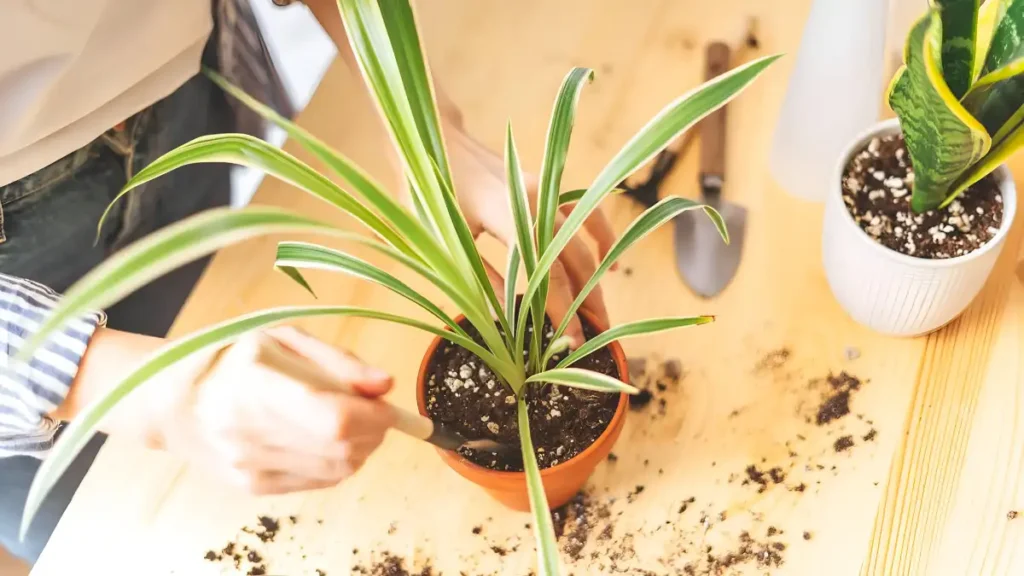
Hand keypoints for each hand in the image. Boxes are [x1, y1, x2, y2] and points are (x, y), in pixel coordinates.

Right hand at [138, 327, 395, 494]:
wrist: (170, 403)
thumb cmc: (230, 360)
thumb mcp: (282, 340)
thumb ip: (338, 362)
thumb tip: (385, 385)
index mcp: (257, 386)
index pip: (335, 418)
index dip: (374, 416)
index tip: (387, 404)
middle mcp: (250, 434)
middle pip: (342, 448)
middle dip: (375, 431)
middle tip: (374, 411)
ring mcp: (251, 467)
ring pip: (337, 470)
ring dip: (361, 448)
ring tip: (350, 422)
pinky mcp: (254, 487)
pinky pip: (319, 482)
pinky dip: (338, 462)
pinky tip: (327, 440)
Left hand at [444, 120, 616, 345]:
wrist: (433, 138)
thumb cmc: (429, 192)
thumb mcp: (446, 243)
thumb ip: (480, 280)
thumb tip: (508, 321)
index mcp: (507, 212)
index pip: (547, 271)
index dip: (561, 309)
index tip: (570, 341)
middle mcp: (535, 199)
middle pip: (574, 257)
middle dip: (587, 301)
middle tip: (597, 338)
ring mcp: (545, 190)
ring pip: (583, 239)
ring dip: (595, 277)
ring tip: (600, 314)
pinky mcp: (547, 187)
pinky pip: (585, 214)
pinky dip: (600, 238)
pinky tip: (609, 264)